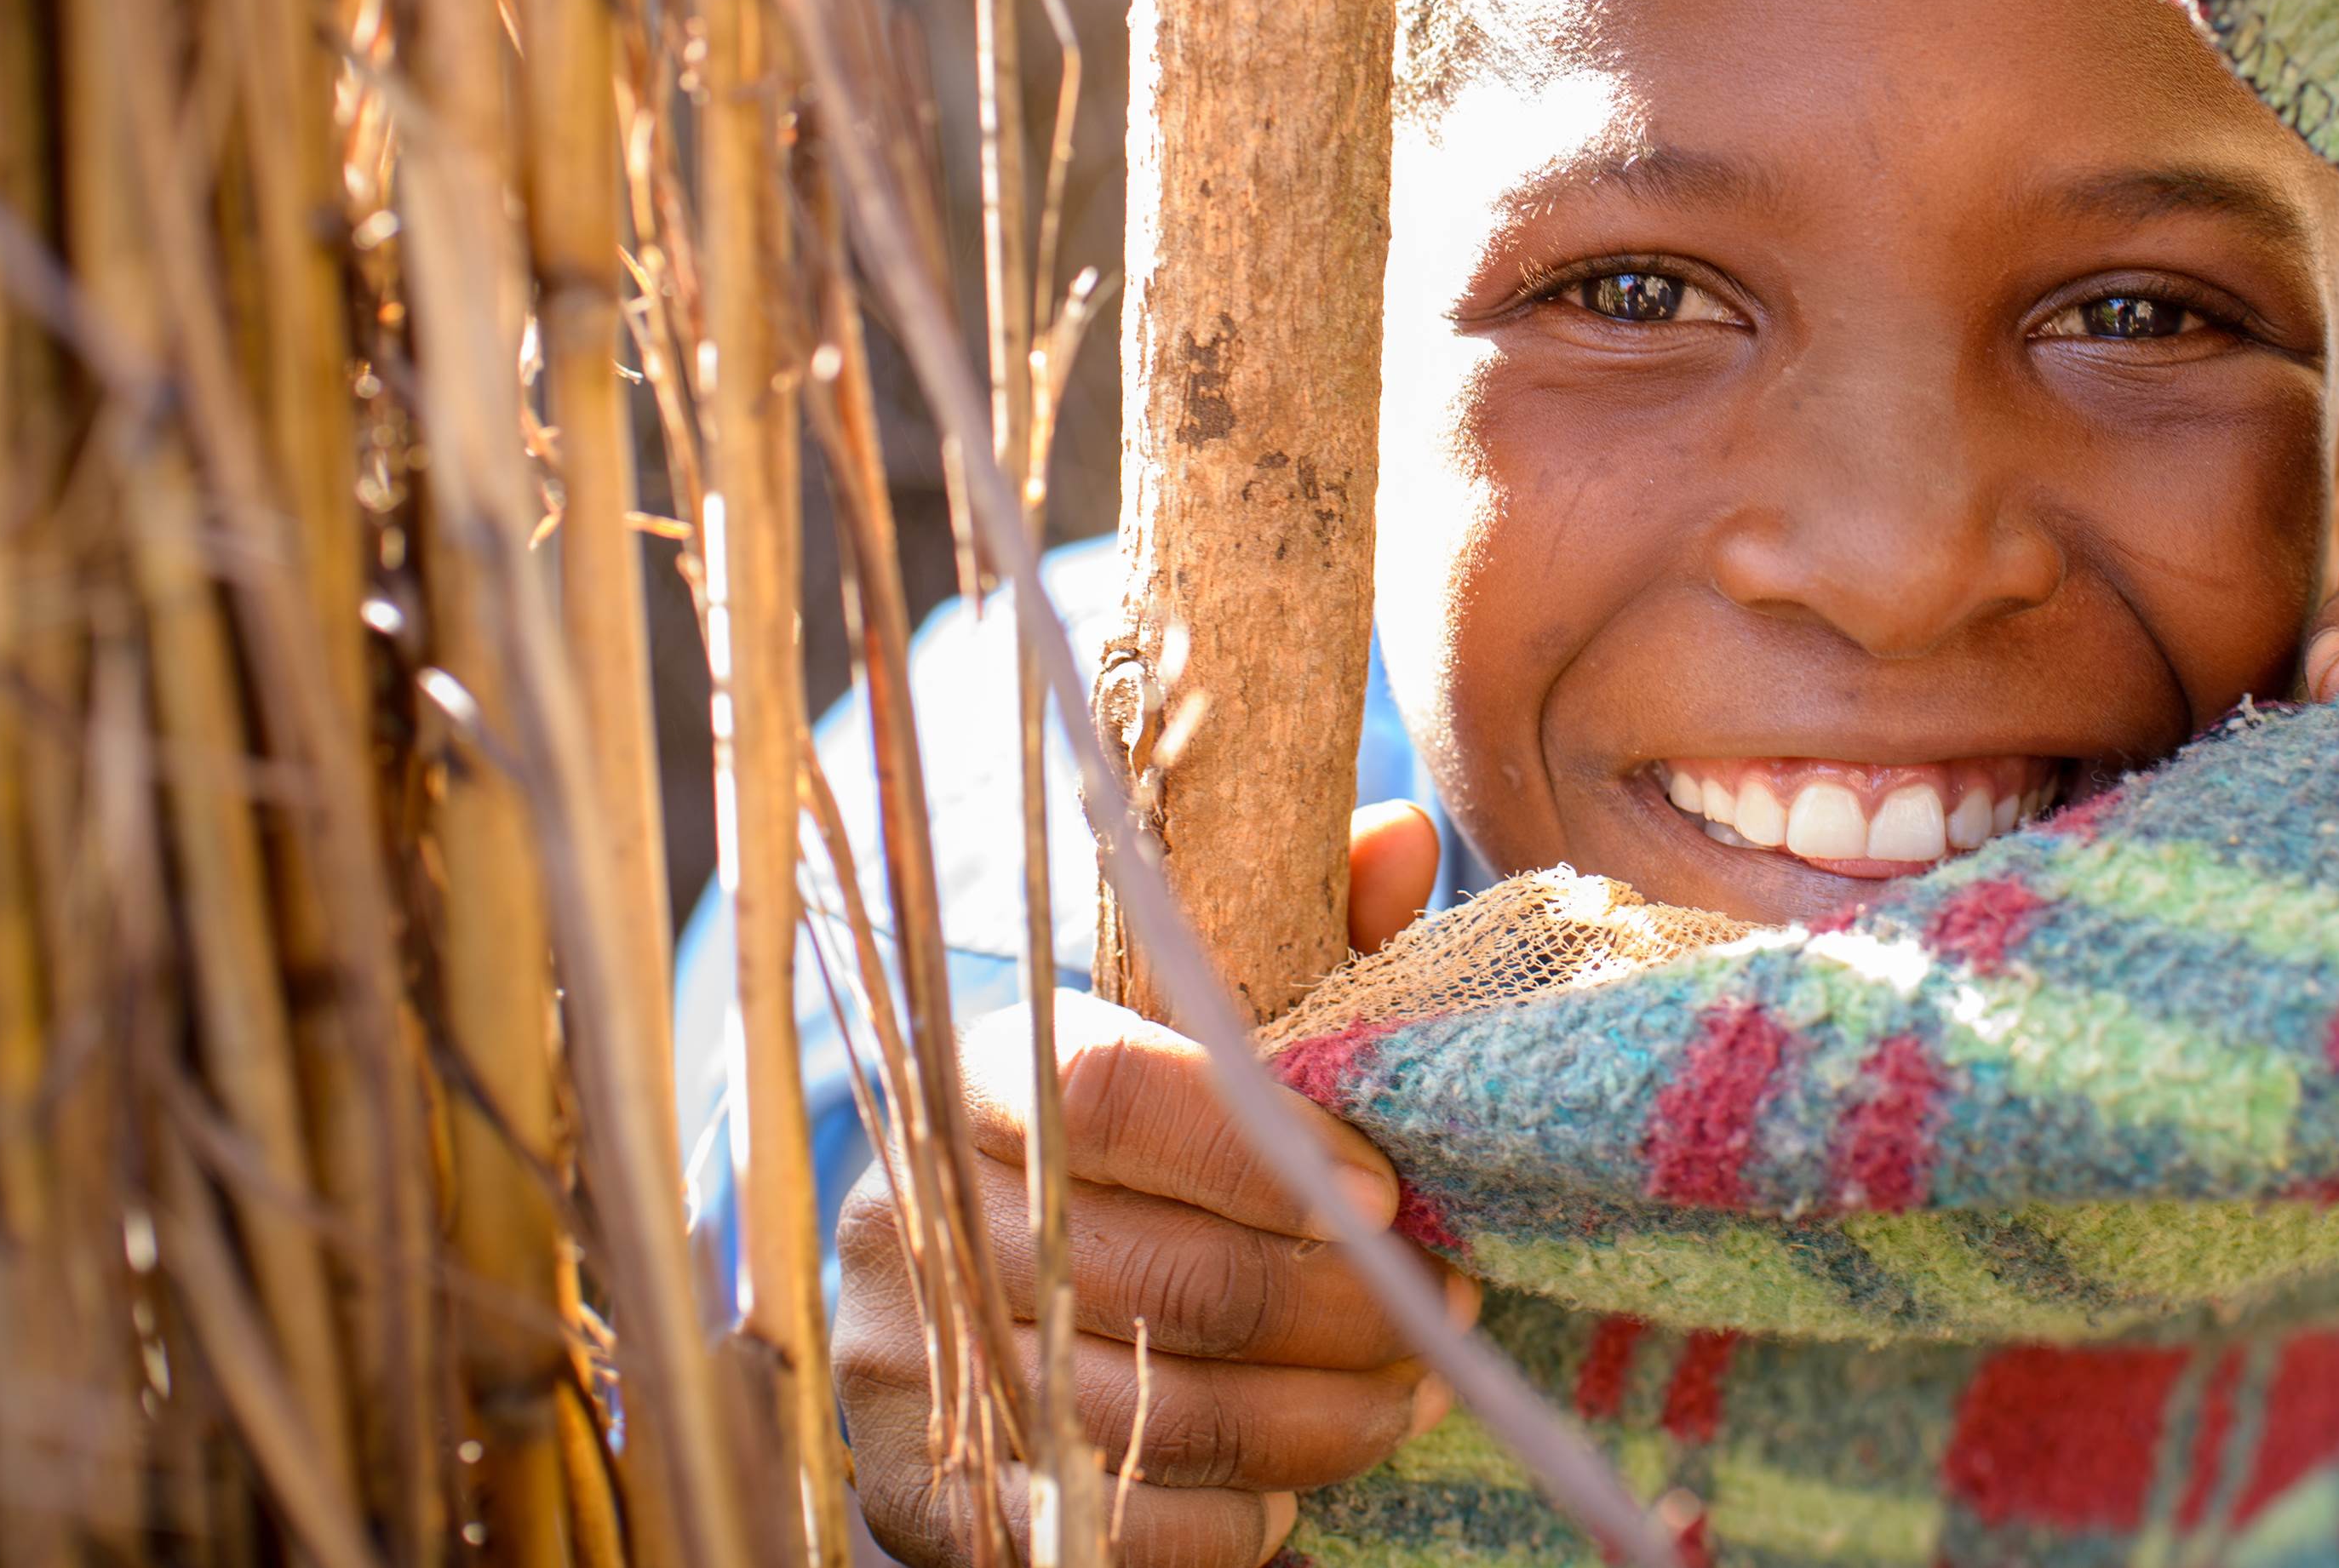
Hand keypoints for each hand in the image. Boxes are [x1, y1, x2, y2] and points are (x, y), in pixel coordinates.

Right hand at [837, 809, 1469, 1566]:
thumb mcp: (1213, 1043)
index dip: (1264, 1150)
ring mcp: (898, 1358)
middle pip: (1147, 1265)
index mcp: (977, 1076)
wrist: (981, 1329)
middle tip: (1439, 1310)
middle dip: (1331, 1304)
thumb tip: (1400, 837)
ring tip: (1405, 1395)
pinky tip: (1292, 1496)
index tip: (1390, 1192)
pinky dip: (1222, 1522)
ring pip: (1142, 1406)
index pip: (1107, 1093)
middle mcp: (911, 1212)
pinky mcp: (919, 1492)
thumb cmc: (1143, 1164)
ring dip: (1309, 1420)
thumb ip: (1308, 944)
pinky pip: (1099, 1523)